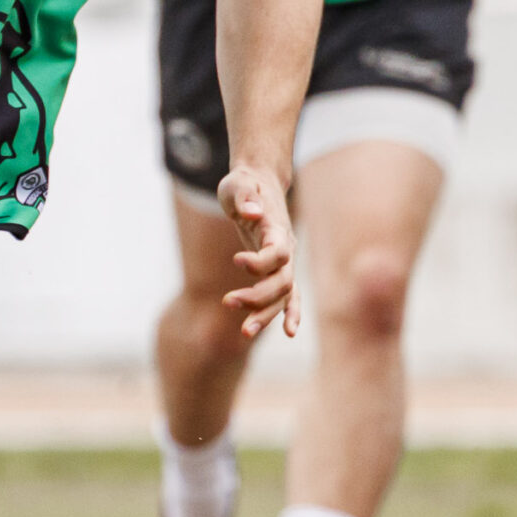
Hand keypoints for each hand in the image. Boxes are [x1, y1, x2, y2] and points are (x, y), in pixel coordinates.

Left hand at [215, 163, 300, 338]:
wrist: (259, 185)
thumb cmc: (243, 184)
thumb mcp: (237, 183)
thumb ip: (244, 196)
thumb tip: (253, 211)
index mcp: (277, 229)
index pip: (277, 253)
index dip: (259, 262)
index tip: (235, 260)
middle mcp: (287, 248)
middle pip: (282, 281)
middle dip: (258, 297)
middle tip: (227, 301)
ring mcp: (285, 261)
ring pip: (284, 295)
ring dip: (266, 314)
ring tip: (244, 332)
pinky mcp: (278, 269)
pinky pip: (288, 296)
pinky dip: (289, 314)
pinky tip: (288, 333)